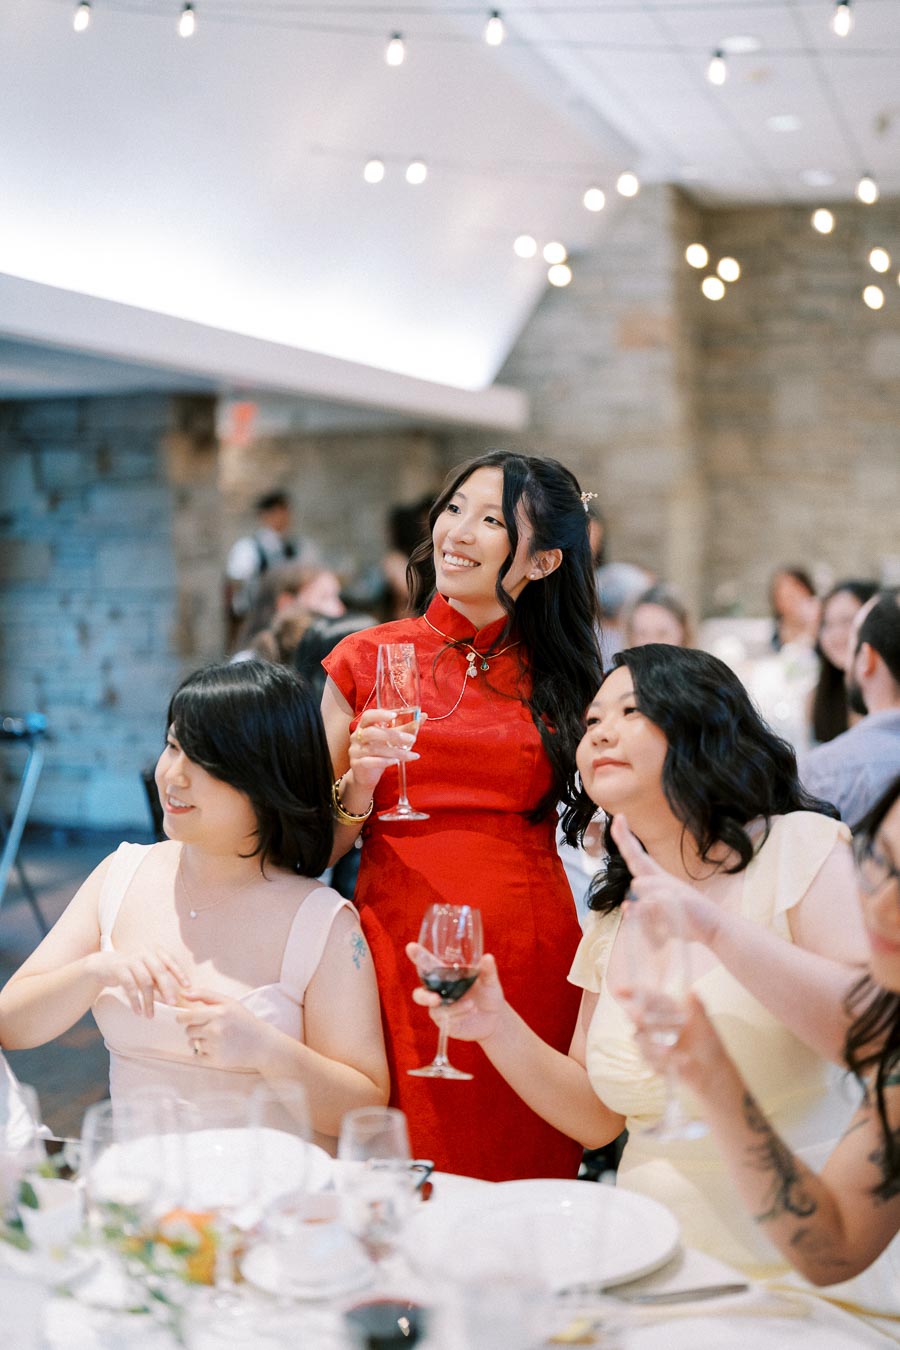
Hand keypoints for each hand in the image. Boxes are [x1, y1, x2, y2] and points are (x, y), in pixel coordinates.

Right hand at [86, 948, 189, 1016]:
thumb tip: (176, 993)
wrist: (102, 965)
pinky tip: (138, 1012)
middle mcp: (143, 952)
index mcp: (153, 950)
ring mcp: (130, 959)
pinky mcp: (119, 968)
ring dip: (149, 1000)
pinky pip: (130, 987)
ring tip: (150, 1015)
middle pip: (159, 971)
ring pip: (145, 981)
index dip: (180, 973)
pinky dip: (135, 1001)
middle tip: (173, 1003)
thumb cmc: (130, 968)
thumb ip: (159, 978)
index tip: (188, 986)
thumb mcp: (146, 970)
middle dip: (167, 988)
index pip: (170, 960)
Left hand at [175, 988, 271, 1067]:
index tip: (182, 1018)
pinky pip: (197, 1056)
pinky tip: (216, 1048)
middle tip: (208, 1028)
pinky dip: (203, 1053)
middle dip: (194, 1029)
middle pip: (189, 1030)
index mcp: (218, 1013)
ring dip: (200, 1041)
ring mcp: (216, 1046)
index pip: (187, 1016)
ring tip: (215, 1038)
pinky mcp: (216, 1061)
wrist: (261, 1044)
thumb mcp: (228, 1002)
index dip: (181, 1017)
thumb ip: (204, 995)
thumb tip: (183, 993)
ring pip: (193, 1043)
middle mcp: (216, 1030)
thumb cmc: (243, 1020)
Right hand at [347, 709, 425, 795]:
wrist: (365, 775)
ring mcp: (355, 751)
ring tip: (411, 754)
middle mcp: (357, 737)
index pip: (368, 716)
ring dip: (396, 751)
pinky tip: (396, 762)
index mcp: (364, 726)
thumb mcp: (391, 738)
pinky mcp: (357, 765)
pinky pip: (370, 762)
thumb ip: (406, 727)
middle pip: (372, 732)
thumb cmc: (379, 752)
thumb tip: (423, 715)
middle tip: (412, 739)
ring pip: (375, 749)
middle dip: (394, 735)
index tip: (395, 715)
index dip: (380, 714)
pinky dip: (384, 761)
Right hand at [406, 944, 505, 1042]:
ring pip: (435, 1010)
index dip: (417, 956)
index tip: (411, 947)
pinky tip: (471, 1010)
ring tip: (471, 1004)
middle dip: (424, 997)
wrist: (495, 1018)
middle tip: (436, 998)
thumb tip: (487, 957)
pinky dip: (459, 1014)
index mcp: (445, 975)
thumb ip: (488, 970)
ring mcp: (440, 1009)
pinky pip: (445, 1020)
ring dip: (453, 1008)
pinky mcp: (445, 1023)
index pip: (427, 965)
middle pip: (420, 994)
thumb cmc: (488, 994)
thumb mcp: (490, 981)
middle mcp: (438, 992)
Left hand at [610, 813, 721, 947]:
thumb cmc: (687, 918)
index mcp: (658, 880)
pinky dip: (651, 907)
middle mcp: (663, 880)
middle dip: (626, 840)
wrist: (716, 927)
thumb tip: (626, 907)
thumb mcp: (662, 916)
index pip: (637, 857)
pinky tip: (656, 917)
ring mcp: (674, 888)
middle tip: (618, 818)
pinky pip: (657, 900)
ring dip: (640, 892)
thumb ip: (644, 912)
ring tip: (650, 912)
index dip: (626, 839)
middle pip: (638, 859)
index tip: (618, 817)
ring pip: (642, 884)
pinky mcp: (682, 899)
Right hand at [621, 989, 730, 1096]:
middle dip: (639, 1019)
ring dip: (653, 1046)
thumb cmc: (710, 1046)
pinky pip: (646, 1058)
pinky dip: (661, 1061)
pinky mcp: (652, 1058)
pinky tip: (679, 1063)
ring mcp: (652, 1041)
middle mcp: (657, 1022)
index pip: (647, 997)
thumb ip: (697, 1009)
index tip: (620, 991)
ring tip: (671, 1052)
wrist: (711, 1074)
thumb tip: (691, 991)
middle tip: (639, 1018)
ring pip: (640, 1039)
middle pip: (638, 1017)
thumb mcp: (706, 1026)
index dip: (632, 992)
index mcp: (668, 1009)